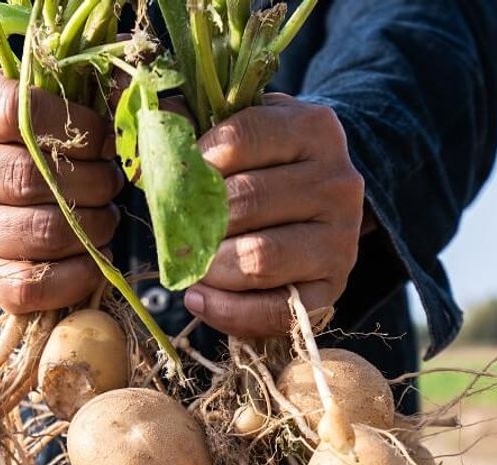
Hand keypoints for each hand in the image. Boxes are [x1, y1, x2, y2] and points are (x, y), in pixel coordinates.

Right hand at [0, 69, 122, 312]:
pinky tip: (93, 256)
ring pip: (37, 234)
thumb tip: (132, 105)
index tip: (105, 140)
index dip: (76, 128)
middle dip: (92, 183)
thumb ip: (78, 91)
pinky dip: (76, 277)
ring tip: (105, 217)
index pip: (17, 111)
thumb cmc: (19, 128)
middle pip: (29, 178)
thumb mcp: (36, 91)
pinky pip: (27, 286)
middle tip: (111, 182)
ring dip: (91, 228)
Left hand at [183, 94, 365, 336]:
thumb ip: (194, 121)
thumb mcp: (239, 130)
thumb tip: (156, 124)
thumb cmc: (264, 164)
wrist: (317, 205)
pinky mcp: (333, 287)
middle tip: (173, 229)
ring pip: (259, 259)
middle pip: (245, 202)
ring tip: (192, 263)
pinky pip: (275, 310)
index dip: (195, 160)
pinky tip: (199, 297)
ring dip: (210, 266)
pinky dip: (227, 310)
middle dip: (195, 221)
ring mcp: (341, 238)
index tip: (176, 176)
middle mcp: (338, 181)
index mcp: (313, 128)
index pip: (241, 138)